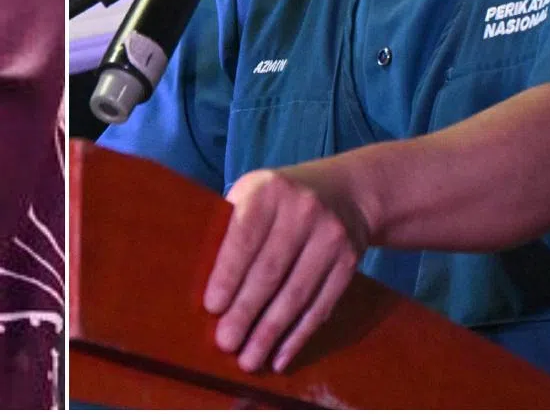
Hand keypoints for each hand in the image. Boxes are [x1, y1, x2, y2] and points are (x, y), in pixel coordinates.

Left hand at [203, 166, 369, 372]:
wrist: (345, 191)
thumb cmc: (280, 199)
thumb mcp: (254, 194)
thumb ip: (230, 226)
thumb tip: (201, 279)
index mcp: (268, 190)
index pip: (244, 237)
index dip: (228, 274)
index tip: (212, 307)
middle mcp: (302, 210)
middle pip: (270, 271)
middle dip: (245, 312)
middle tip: (225, 343)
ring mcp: (330, 237)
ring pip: (296, 294)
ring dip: (270, 332)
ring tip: (248, 360)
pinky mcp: (348, 263)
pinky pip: (320, 306)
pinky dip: (298, 335)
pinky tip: (280, 357)